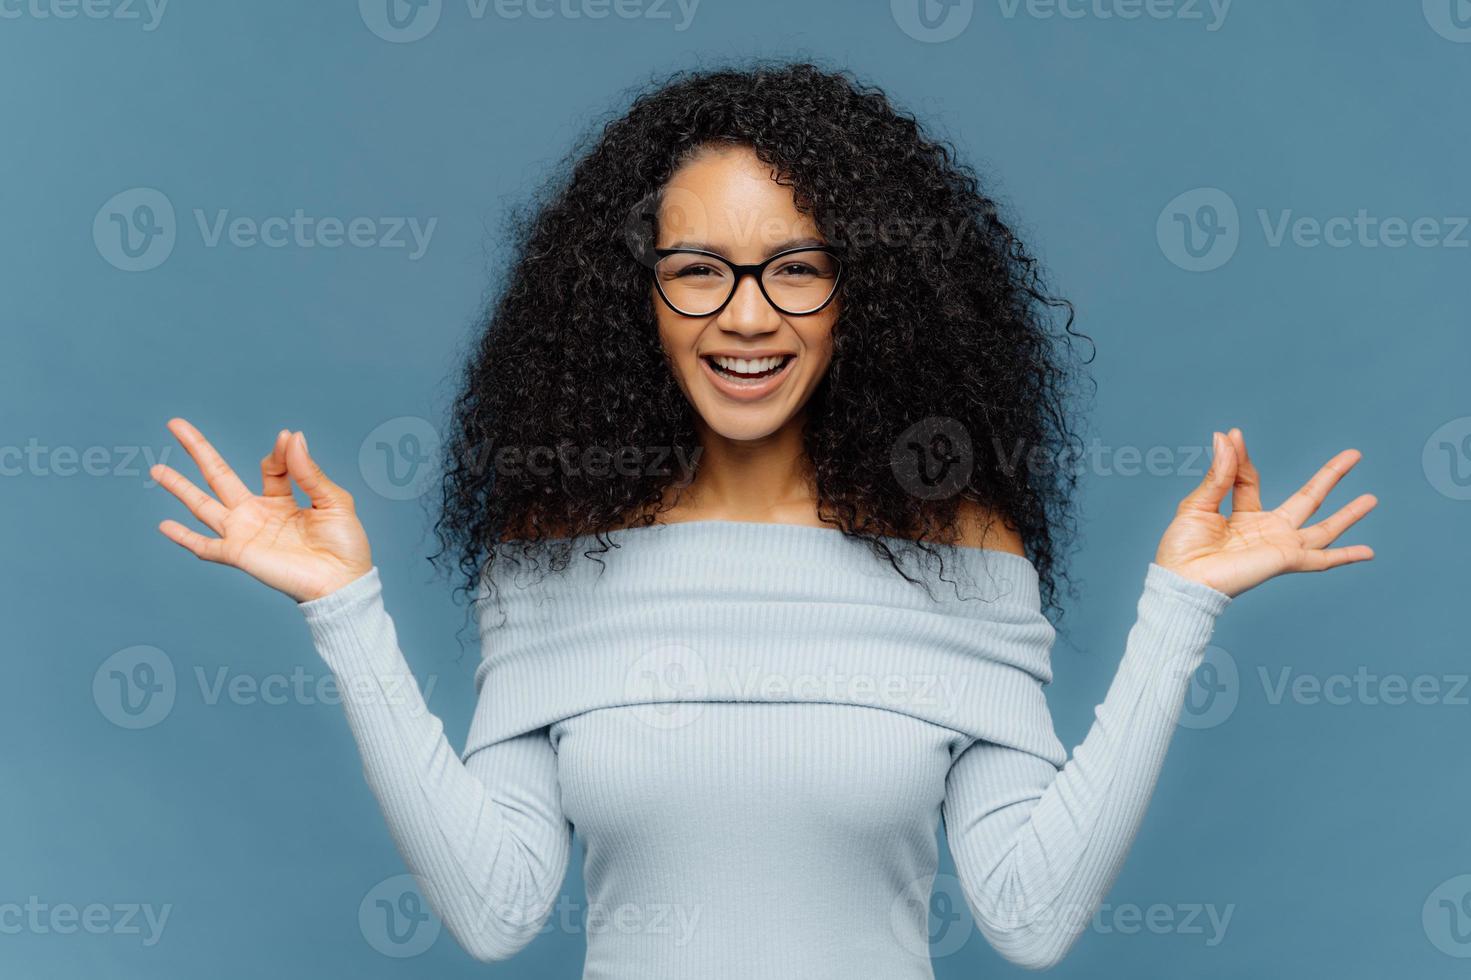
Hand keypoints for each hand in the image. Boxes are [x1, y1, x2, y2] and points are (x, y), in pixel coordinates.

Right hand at [151, 418, 372, 601]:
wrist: (342, 583)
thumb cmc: (345, 545)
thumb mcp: (333, 500)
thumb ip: (309, 472)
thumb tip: (291, 436)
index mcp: (282, 501)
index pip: (269, 467)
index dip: (278, 452)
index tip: (287, 440)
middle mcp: (257, 514)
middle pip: (219, 476)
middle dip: (198, 450)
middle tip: (174, 423)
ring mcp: (244, 533)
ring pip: (203, 505)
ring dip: (179, 487)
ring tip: (156, 469)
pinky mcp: (239, 554)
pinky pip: (205, 546)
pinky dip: (183, 538)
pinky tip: (163, 525)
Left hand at [1154, 428, 1375, 597]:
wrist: (1182, 580)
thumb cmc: (1182, 549)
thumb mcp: (1198, 503)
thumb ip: (1220, 473)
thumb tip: (1225, 436)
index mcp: (1242, 517)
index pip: (1250, 480)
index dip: (1242, 457)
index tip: (1234, 436)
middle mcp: (1266, 531)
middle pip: (1308, 499)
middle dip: (1330, 477)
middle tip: (1354, 455)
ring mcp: (1280, 546)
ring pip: (1324, 527)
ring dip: (1350, 514)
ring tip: (1373, 498)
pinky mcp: (1286, 559)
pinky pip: (1322, 559)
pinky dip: (1347, 556)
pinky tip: (1369, 552)